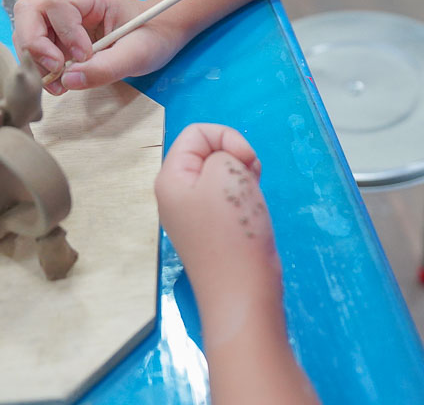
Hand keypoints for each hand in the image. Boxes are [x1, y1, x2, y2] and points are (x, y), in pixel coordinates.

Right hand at [12, 0, 182, 94]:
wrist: (158, 35)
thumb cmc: (152, 36)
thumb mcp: (138, 54)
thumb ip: (106, 67)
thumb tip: (67, 80)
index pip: (57, 5)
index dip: (64, 34)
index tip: (84, 57)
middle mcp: (70, 2)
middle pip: (28, 11)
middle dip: (34, 45)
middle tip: (56, 71)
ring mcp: (60, 19)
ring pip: (26, 30)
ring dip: (35, 60)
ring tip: (59, 84)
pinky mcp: (58, 36)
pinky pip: (36, 47)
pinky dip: (41, 67)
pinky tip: (60, 81)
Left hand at [155, 124, 279, 309]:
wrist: (243, 291)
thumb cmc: (233, 230)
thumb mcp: (226, 172)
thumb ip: (223, 152)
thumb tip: (227, 165)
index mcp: (170, 178)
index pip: (196, 132)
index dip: (226, 137)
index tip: (246, 160)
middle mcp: (175, 194)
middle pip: (207, 152)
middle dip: (236, 157)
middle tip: (252, 179)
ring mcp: (193, 214)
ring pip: (220, 175)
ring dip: (243, 177)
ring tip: (253, 197)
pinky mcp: (211, 230)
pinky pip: (227, 197)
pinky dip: (244, 196)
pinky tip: (253, 211)